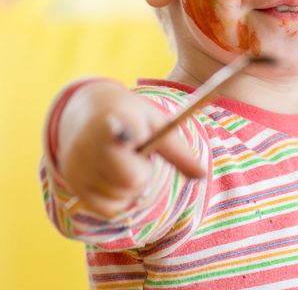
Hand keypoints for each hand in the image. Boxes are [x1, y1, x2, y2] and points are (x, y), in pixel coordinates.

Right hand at [56, 80, 204, 216]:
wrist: (90, 110)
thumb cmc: (133, 118)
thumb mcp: (158, 125)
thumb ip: (179, 152)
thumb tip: (202, 175)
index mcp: (118, 121)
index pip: (128, 138)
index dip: (132, 139)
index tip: (135, 136)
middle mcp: (91, 144)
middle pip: (133, 180)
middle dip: (143, 173)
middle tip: (137, 155)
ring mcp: (77, 166)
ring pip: (121, 198)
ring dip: (129, 186)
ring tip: (121, 161)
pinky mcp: (72, 183)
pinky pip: (108, 209)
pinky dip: (117, 198)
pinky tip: (112, 175)